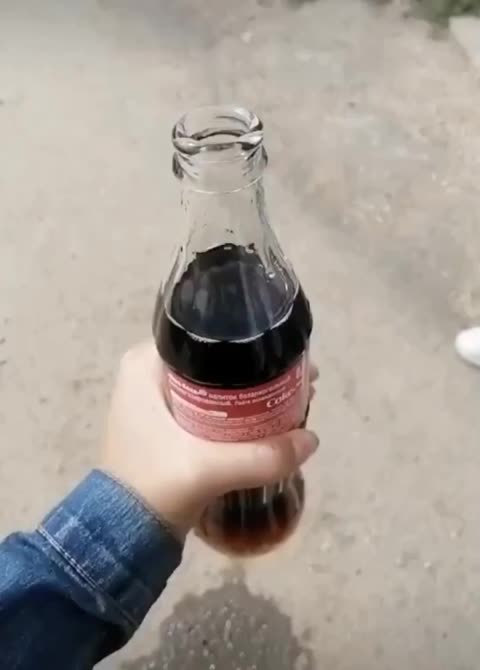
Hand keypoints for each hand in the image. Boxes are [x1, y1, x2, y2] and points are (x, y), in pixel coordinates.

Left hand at [101, 342, 318, 538]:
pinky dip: (239, 413)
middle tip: (301, 380)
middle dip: (259, 372)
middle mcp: (148, 376)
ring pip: (216, 386)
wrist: (121, 536)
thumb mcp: (207, 468)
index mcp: (144, 366)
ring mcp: (156, 402)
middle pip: (216, 361)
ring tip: (295, 399)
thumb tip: (312, 441)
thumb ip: (261, 456)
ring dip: (252, 394)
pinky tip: (270, 422)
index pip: (204, 336)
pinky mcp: (166, 427)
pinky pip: (211, 408)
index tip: (288, 356)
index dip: (250, 345)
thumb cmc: (153, 487)